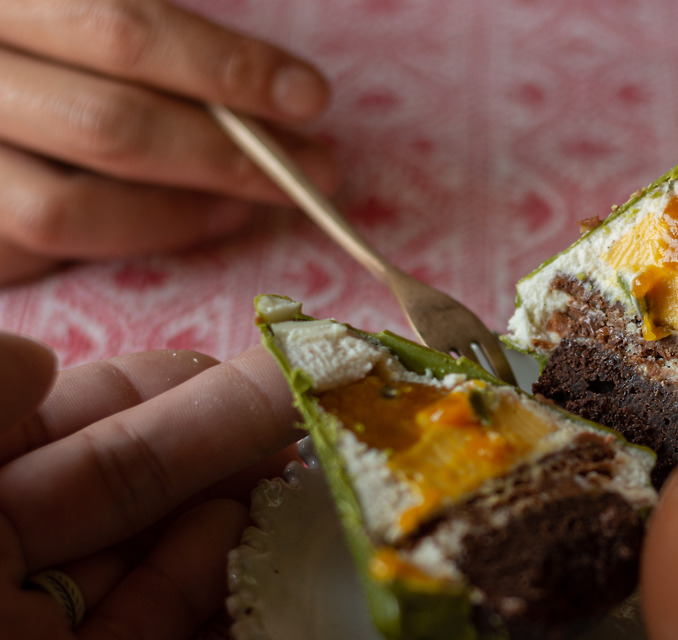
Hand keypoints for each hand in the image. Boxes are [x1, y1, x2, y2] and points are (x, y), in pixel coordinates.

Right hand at [0, 0, 339, 284]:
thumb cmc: (57, 43)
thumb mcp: (94, 12)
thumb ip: (152, 37)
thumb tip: (279, 93)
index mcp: (11, 0)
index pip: (123, 28)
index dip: (225, 66)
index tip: (309, 96)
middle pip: (110, 125)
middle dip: (229, 155)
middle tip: (317, 168)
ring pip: (70, 207)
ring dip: (185, 212)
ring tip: (252, 202)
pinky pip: (47, 247)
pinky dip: (135, 235)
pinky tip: (194, 218)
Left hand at [0, 333, 300, 639]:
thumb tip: (41, 363)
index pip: (57, 409)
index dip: (156, 383)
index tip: (255, 355)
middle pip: (110, 472)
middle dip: (210, 429)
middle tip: (311, 394)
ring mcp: (12, 634)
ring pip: (133, 546)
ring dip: (218, 497)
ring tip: (299, 453)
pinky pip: (134, 634)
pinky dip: (191, 582)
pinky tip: (244, 533)